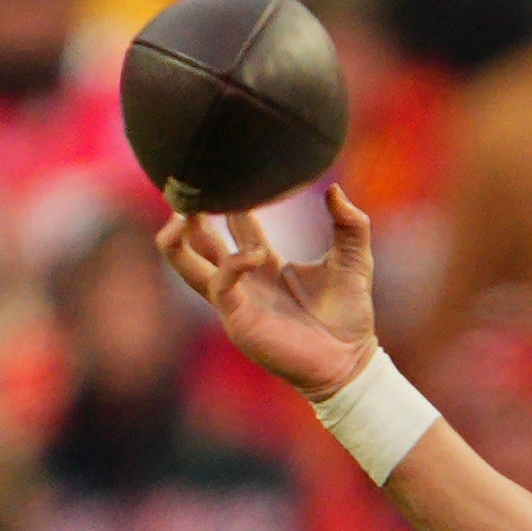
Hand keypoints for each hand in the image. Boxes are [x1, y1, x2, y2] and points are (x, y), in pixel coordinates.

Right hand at [158, 194, 376, 405]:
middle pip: (197, 240)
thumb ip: (350, 224)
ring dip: (177, 239)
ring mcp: (236, 300)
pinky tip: (256, 255)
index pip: (236, 222)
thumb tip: (334, 189)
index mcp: (263, 262)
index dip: (231, 197)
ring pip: (187, 265)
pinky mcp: (239, 321)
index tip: (229, 169)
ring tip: (181, 213)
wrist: (350, 361)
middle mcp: (243, 279)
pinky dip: (233, 266)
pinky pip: (222, 287)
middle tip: (184, 184)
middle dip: (186, 213)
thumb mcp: (354, 260)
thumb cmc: (349, 315)